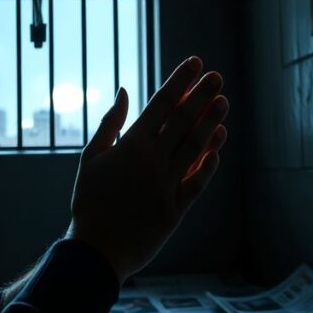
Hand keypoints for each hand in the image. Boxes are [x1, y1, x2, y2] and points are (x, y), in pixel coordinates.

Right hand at [67, 56, 228, 283]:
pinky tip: (218, 144)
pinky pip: (198, 181)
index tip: (195, 63)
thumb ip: (110, 123)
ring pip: (196, 147)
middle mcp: (153, 161)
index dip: (180, 82)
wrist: (96, 249)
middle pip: (184, 121)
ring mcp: (167, 184)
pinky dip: (209, 162)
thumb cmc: (88, 201)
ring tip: (224, 102)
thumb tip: (125, 91)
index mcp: (131, 145)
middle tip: (217, 77)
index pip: (162, 104)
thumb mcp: (89, 158)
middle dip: (201, 96)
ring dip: (211, 122)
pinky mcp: (176, 209)